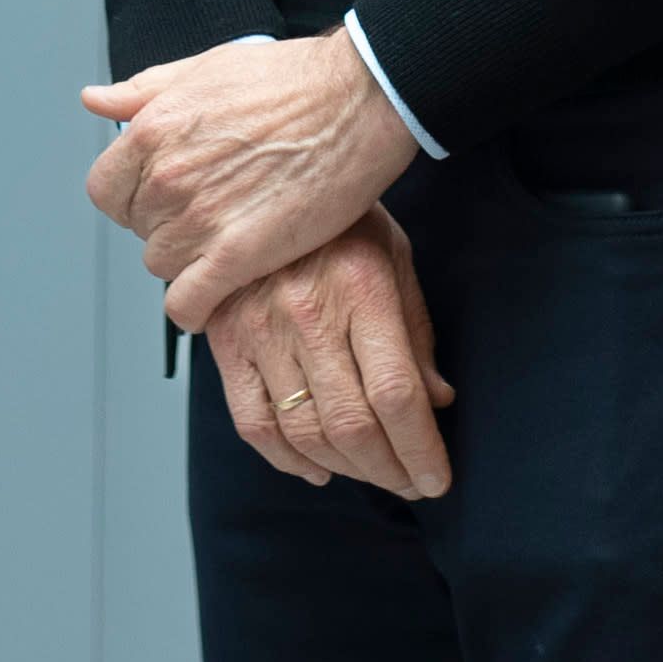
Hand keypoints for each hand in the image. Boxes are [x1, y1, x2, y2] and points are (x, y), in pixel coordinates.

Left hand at [82, 30, 412, 333]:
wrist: (357, 101)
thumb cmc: (293, 79)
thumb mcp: (206, 67)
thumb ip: (143, 90)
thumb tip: (95, 99)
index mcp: (153, 130)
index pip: (105, 191)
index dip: (133, 196)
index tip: (162, 195)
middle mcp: (168, 177)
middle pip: (139, 229)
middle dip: (168, 223)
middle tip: (212, 210)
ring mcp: (200, 219)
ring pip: (161, 266)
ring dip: (188, 260)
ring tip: (226, 239)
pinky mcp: (237, 256)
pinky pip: (186, 305)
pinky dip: (194, 308)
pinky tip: (214, 296)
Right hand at [202, 207, 455, 499]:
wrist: (258, 179)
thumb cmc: (340, 220)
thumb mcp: (393, 256)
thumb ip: (415, 329)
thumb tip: (437, 400)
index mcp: (361, 289)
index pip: (397, 393)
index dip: (420, 449)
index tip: (436, 479)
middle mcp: (308, 313)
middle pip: (353, 423)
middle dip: (389, 469)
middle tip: (409, 482)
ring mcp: (260, 331)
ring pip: (305, 432)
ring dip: (346, 470)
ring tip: (373, 473)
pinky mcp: (225, 343)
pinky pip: (253, 424)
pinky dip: (287, 460)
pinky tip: (317, 469)